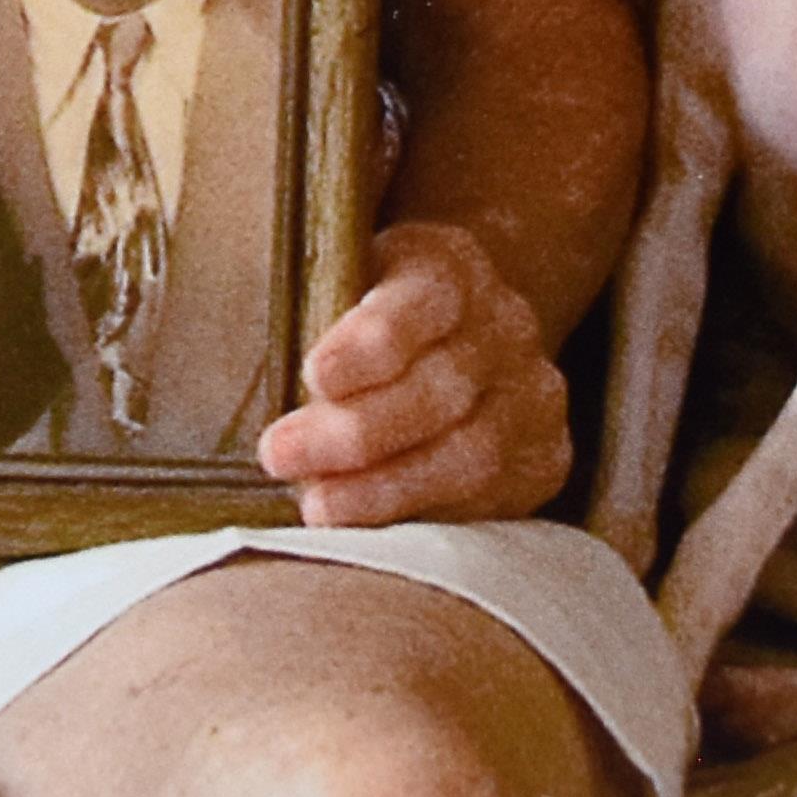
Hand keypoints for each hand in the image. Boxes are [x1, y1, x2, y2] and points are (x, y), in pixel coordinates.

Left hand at [255, 220, 572, 526]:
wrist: (466, 325)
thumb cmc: (375, 305)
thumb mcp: (347, 273)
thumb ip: (315, 307)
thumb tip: (251, 364)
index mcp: (453, 265)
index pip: (423, 300)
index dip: (371, 341)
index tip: (314, 374)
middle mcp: (506, 326)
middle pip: (441, 388)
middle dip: (357, 432)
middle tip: (280, 454)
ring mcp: (532, 395)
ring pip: (470, 454)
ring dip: (385, 489)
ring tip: (316, 507)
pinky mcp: (544, 458)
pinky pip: (491, 499)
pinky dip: (425, 518)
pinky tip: (371, 532)